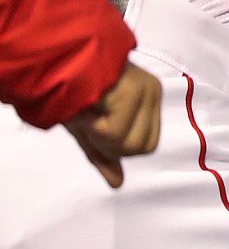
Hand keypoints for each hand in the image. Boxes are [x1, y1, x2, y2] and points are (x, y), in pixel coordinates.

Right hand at [62, 61, 162, 188]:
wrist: (55, 64)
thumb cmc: (72, 93)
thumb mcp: (88, 131)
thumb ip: (103, 155)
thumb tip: (118, 184)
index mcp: (148, 101)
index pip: (147, 146)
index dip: (117, 147)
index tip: (97, 126)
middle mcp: (152, 92)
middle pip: (140, 148)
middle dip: (107, 143)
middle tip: (90, 118)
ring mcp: (144, 89)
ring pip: (126, 142)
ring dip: (97, 132)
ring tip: (87, 109)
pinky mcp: (132, 89)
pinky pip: (112, 130)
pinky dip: (90, 125)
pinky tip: (84, 104)